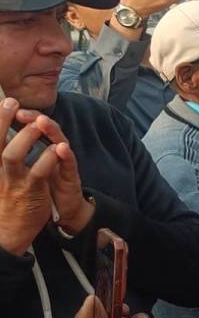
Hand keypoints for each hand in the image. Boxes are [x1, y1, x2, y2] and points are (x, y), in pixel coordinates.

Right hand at [0, 98, 60, 254]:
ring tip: (36, 122)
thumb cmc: (8, 199)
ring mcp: (13, 181)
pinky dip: (47, 158)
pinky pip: (39, 172)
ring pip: (13, 155)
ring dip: (25, 137)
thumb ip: (3, 155)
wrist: (9, 232)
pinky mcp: (31, 191)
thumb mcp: (1, 176)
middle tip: (12, 103)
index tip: (1, 101)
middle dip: (1, 121)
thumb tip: (7, 136)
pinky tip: (56, 148)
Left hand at [13, 111, 93, 234]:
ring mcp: (62, 163)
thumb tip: (1, 139)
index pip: (28, 127)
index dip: (19, 117)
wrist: (63, 210)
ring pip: (58, 142)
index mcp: (37, 149)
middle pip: (44, 129)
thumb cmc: (42, 188)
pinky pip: (70, 165)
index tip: (6, 107)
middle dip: (32, 118)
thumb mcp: (22, 170)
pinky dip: (66, 156)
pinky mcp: (71, 177)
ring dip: (51, 130)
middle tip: (21, 111)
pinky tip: (61, 148)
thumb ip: (14, 152)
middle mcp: (51, 151)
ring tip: (42, 121)